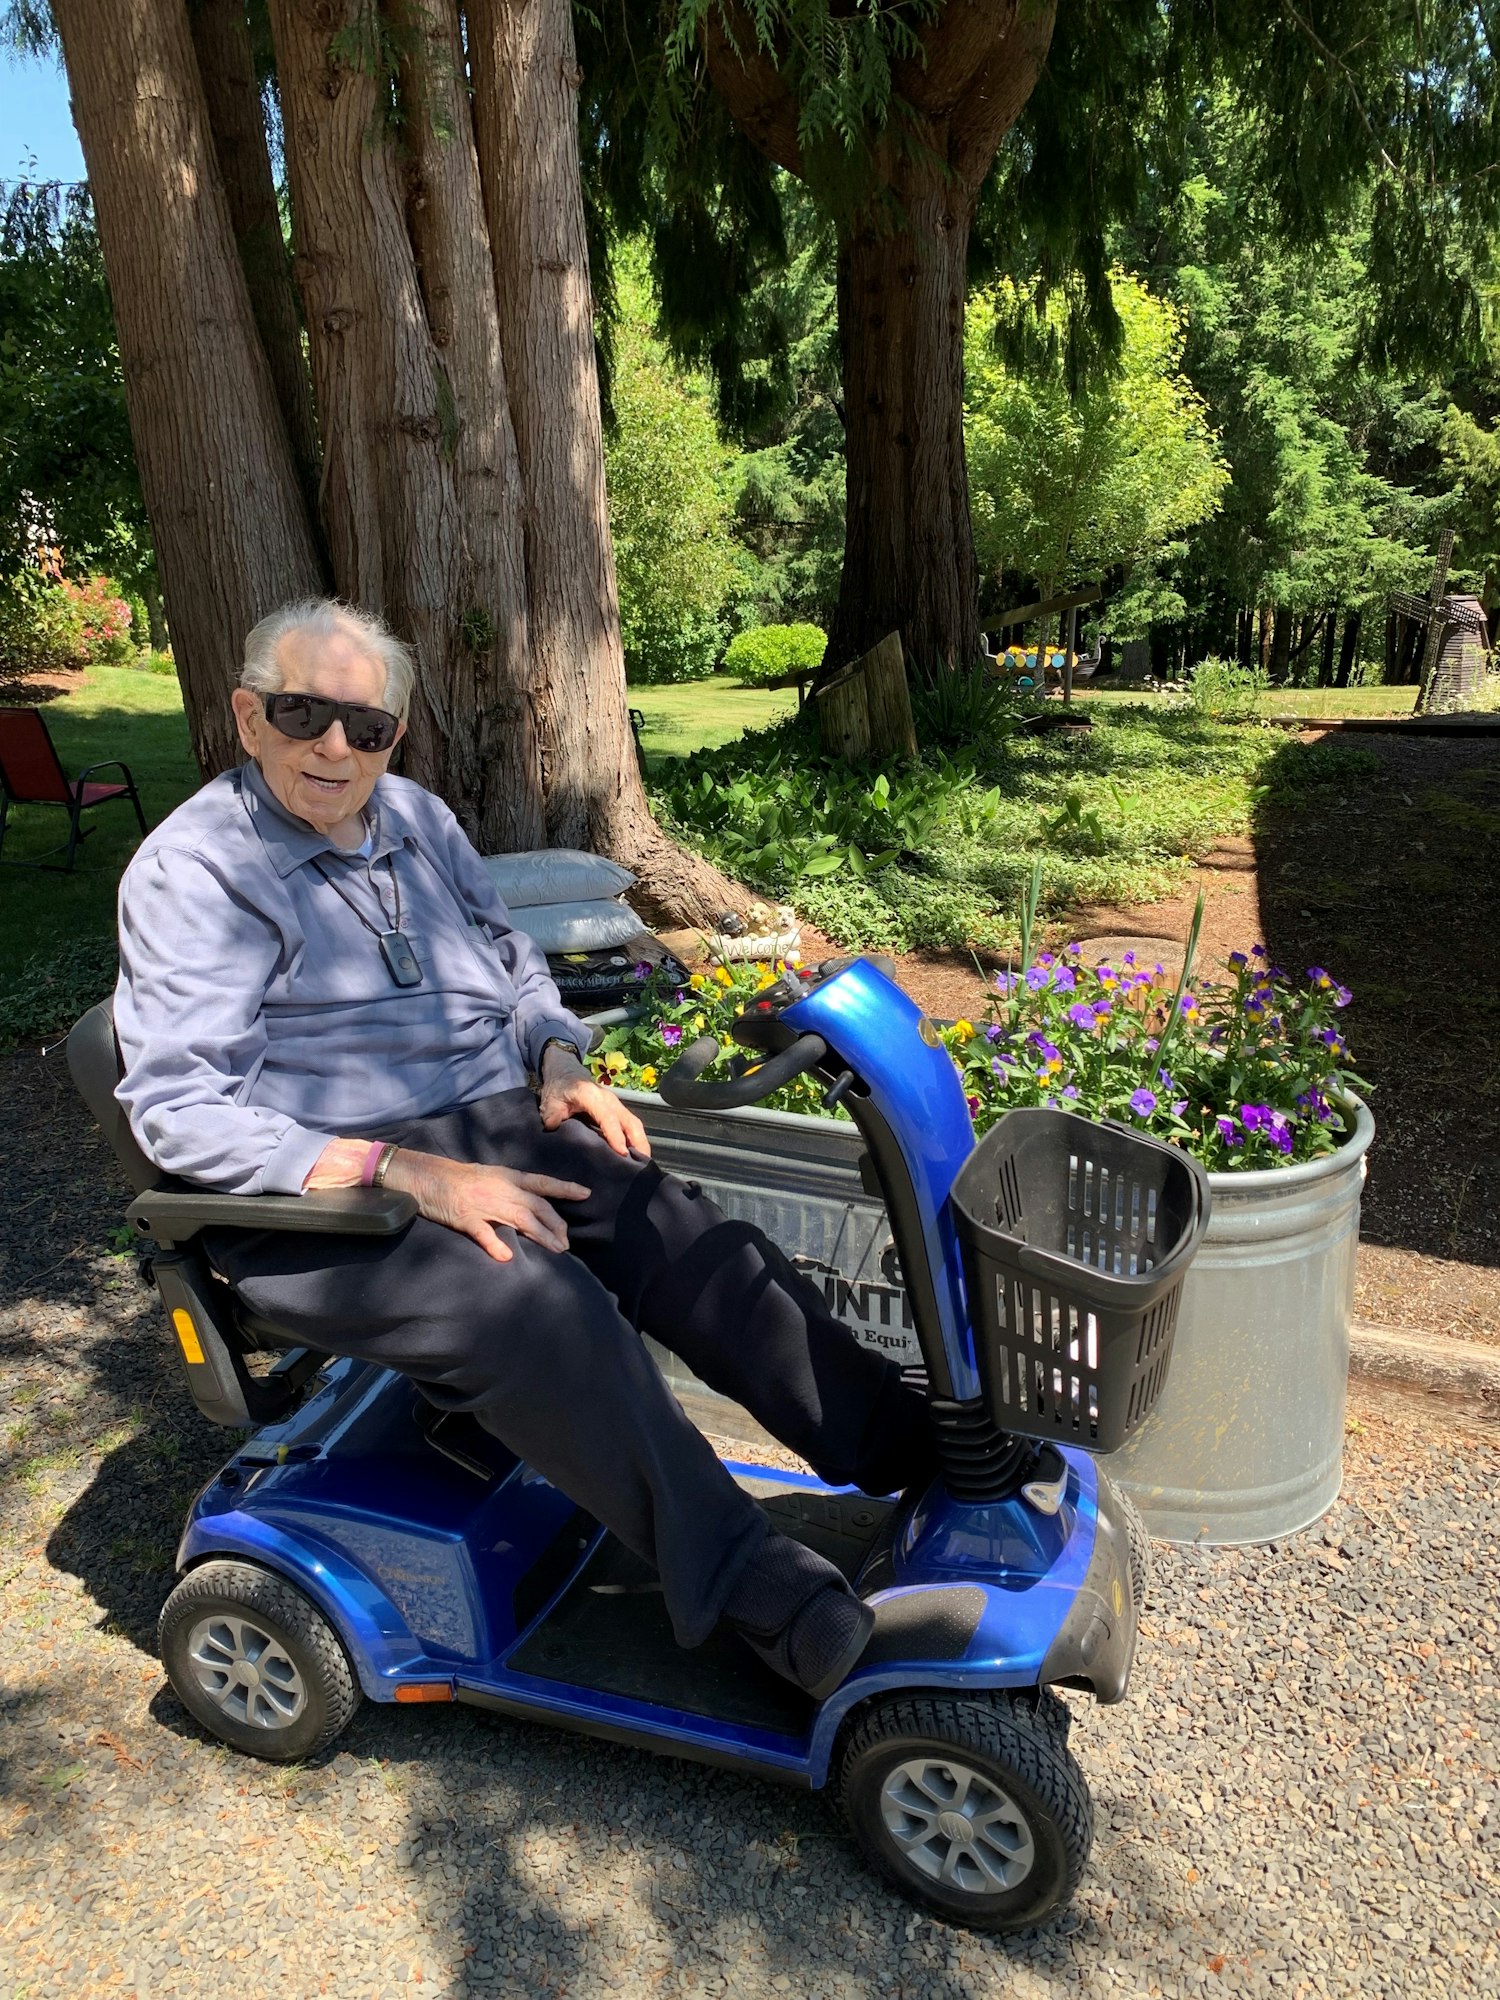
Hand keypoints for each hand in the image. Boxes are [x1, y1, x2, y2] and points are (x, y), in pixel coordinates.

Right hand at [383, 1150, 587, 1263]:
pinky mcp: (465, 1217)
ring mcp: (483, 1203)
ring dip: (540, 1236)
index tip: (586, 1193)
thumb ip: (509, 1190)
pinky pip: (483, 1233)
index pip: (542, 1183)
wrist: (425, 1175)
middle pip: (536, 1207)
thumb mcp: (488, 1176)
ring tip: (557, 1250)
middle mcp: (500, 1189)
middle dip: (555, 1225)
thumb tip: (531, 1205)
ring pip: (519, 1219)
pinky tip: (507, 1257)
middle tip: (567, 1243)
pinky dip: (495, 1245)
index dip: (564, 1188)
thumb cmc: (457, 1177)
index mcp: (507, 1177)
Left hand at [538, 1044, 650, 1158]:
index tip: (621, 1153)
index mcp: (592, 1096)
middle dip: (638, 1143)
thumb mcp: (550, 1101)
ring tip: (641, 1164)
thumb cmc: (559, 1089)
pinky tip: (635, 1156)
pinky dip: (636, 1140)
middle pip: (630, 1122)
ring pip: (634, 1124)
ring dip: (640, 1143)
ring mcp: (616, 1105)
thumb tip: (554, 1127)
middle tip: (641, 1166)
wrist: (565, 1073)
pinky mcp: (618, 1111)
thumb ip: (552, 1114)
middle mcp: (609, 1100)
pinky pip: (631, 1126)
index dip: (615, 1135)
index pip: (608, 1117)